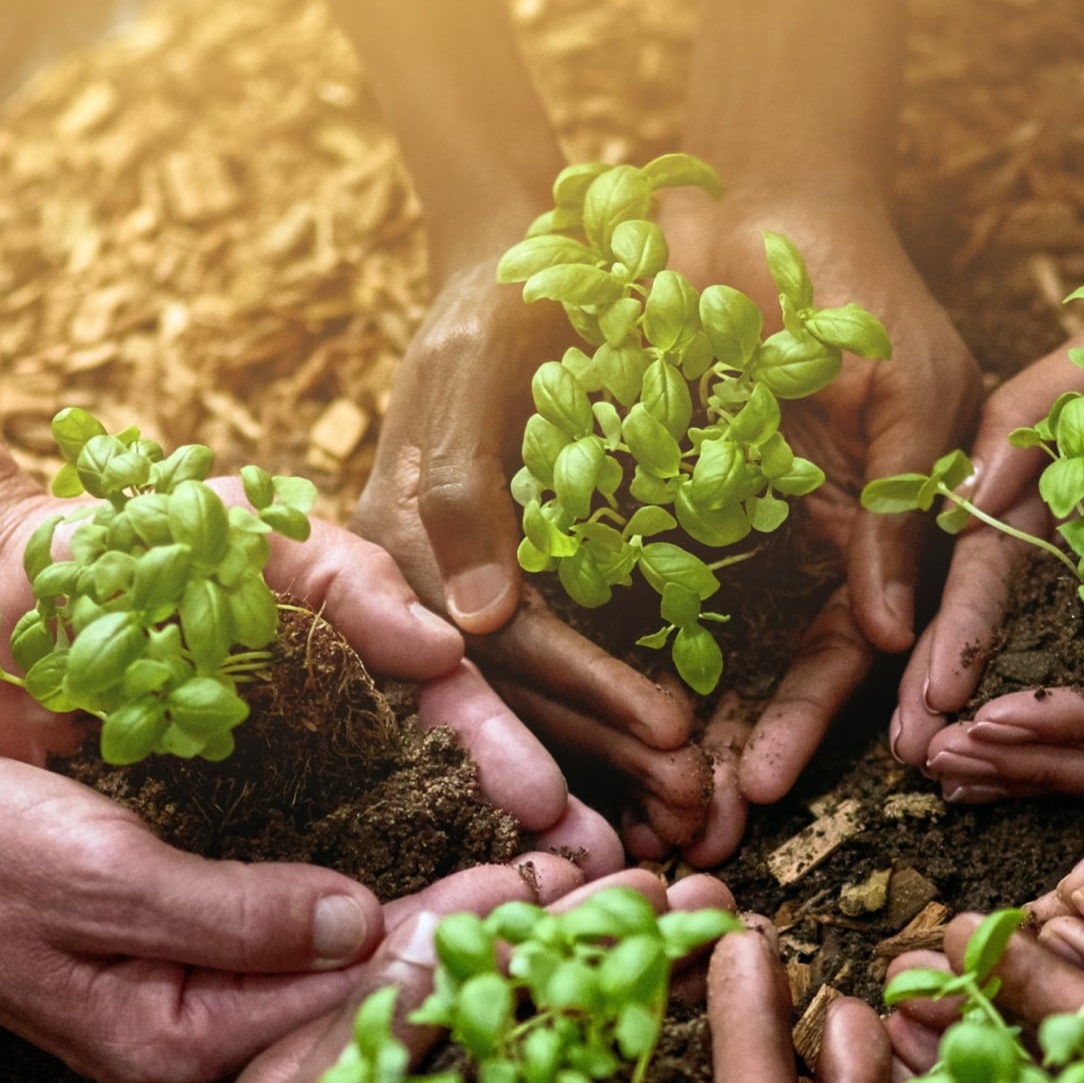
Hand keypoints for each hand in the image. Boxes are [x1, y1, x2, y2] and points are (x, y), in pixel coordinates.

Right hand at [0, 700, 620, 1082]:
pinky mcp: (197, 972)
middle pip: (385, 1006)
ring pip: (369, 982)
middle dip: (503, 951)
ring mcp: (204, 1014)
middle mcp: (207, 1044)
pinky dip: (406, 921)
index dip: (472, 942)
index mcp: (182, 1042)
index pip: (361, 1002)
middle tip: (625, 897)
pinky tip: (478, 892)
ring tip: (586, 892)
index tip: (571, 889)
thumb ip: (231, 911)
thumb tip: (366, 922)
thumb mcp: (97, 877)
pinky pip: (328, 961)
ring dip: (472, 933)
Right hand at [353, 263, 714, 830]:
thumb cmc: (492, 303)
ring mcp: (448, 601)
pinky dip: (604, 727)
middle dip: (607, 751)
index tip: (676, 730)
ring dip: (612, 761)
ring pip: (531, 701)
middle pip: (513, 693)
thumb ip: (462, 485)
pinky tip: (663, 775)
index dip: (585, 691)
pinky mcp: (494, 598)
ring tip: (692, 811)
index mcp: (389, 541)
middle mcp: (409, 589)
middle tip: (694, 808)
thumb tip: (474, 623)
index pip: (497, 642)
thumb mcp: (471, 365)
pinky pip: (546, 678)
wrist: (506, 271)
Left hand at [634, 184, 975, 856]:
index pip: (850, 652)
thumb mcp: (906, 394)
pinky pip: (632, 583)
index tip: (788, 772)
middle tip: (698, 824)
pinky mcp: (656, 498)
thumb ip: (902, 509)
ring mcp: (730, 531)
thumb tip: (889, 635)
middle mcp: (803, 553)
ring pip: (701, 649)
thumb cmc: (866, 293)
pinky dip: (609, 643)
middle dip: (742, 753)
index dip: (820, 715)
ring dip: (673, 728)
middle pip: (775, 675)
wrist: (768, 200)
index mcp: (875, 540)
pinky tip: (577, 707)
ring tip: (640, 801)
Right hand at [892, 268, 1083, 801]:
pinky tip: (1073, 766)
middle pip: (1009, 638)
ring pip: (1070, 667)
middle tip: (918, 759)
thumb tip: (962, 503)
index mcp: (1050, 499)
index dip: (950, 640)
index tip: (924, 702)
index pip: (985, 579)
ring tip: (963, 779)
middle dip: (956, 701)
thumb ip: (1026, 420)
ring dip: (1018, 725)